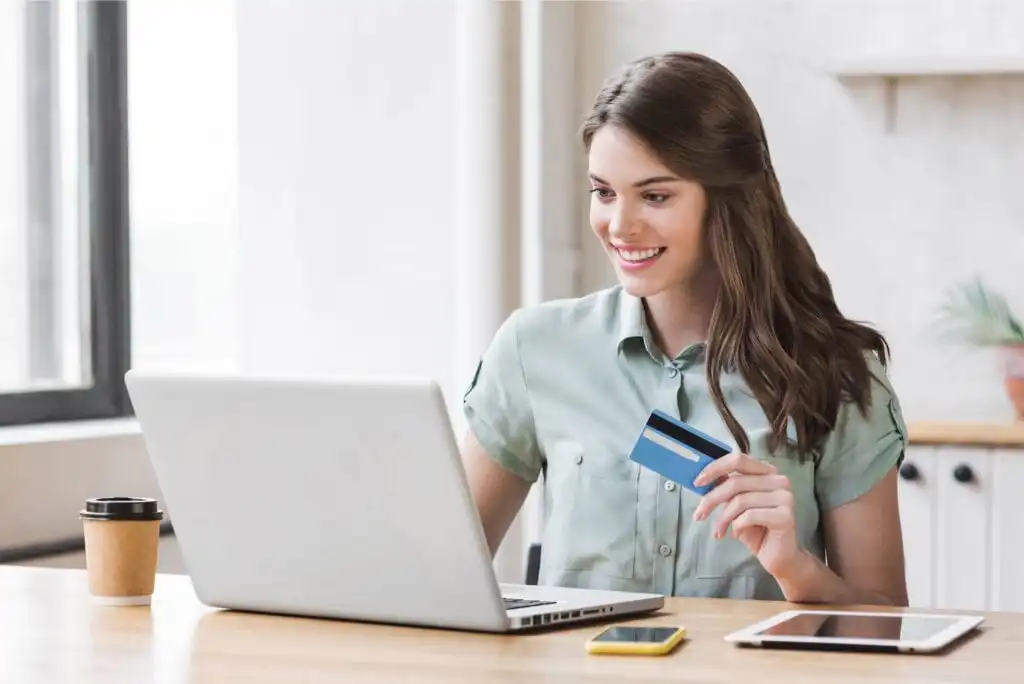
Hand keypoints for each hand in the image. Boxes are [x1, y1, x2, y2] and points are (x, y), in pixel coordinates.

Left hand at [691, 452, 800, 579]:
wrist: (779, 556)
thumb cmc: (756, 529)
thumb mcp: (736, 505)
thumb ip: (726, 488)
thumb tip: (702, 477)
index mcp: (767, 472)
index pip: (738, 459)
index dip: (715, 468)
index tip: (697, 482)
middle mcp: (779, 480)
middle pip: (736, 482)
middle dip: (712, 499)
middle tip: (698, 515)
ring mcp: (785, 497)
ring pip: (740, 500)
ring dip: (723, 518)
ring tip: (718, 531)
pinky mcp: (786, 516)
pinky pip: (750, 516)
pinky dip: (737, 526)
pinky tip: (735, 534)